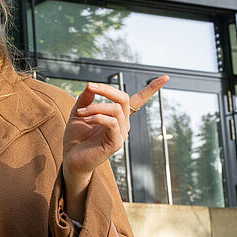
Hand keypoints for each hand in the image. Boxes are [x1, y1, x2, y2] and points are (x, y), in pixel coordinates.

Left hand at [61, 75, 168, 220]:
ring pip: (115, 109)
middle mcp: (123, 124)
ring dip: (95, 107)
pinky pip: (111, 123)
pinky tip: (85, 119)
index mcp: (117, 116)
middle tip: (90, 87)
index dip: (151, 88)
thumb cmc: (76, 138)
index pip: (138, 100)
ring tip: (80, 112)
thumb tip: (90, 85)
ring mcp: (121, 134)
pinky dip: (97, 117)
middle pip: (123, 98)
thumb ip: (85, 99)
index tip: (166, 77)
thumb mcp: (78, 112)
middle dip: (106, 89)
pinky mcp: (115, 143)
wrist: (71, 159)